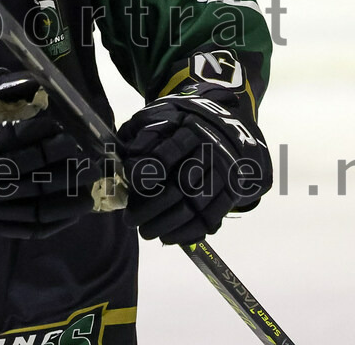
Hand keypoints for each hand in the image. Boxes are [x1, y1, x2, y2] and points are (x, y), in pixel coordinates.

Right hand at [0, 66, 100, 238]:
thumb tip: (35, 85)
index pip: (22, 136)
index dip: (49, 131)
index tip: (71, 125)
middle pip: (36, 170)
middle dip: (66, 162)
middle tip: (91, 155)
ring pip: (38, 202)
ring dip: (70, 194)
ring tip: (96, 185)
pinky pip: (29, 225)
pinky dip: (56, 220)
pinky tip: (77, 210)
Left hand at [118, 93, 271, 243]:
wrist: (224, 124)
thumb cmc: (179, 123)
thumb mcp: (158, 116)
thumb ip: (140, 135)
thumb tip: (124, 163)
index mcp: (188, 129)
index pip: (168, 154)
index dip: (148, 172)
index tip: (133, 185)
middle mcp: (210, 152)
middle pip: (181, 185)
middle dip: (153, 207)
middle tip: (131, 220)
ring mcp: (223, 173)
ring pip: (197, 205)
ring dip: (169, 224)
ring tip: (147, 232)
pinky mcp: (231, 191)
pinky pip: (212, 218)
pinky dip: (189, 232)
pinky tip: (169, 237)